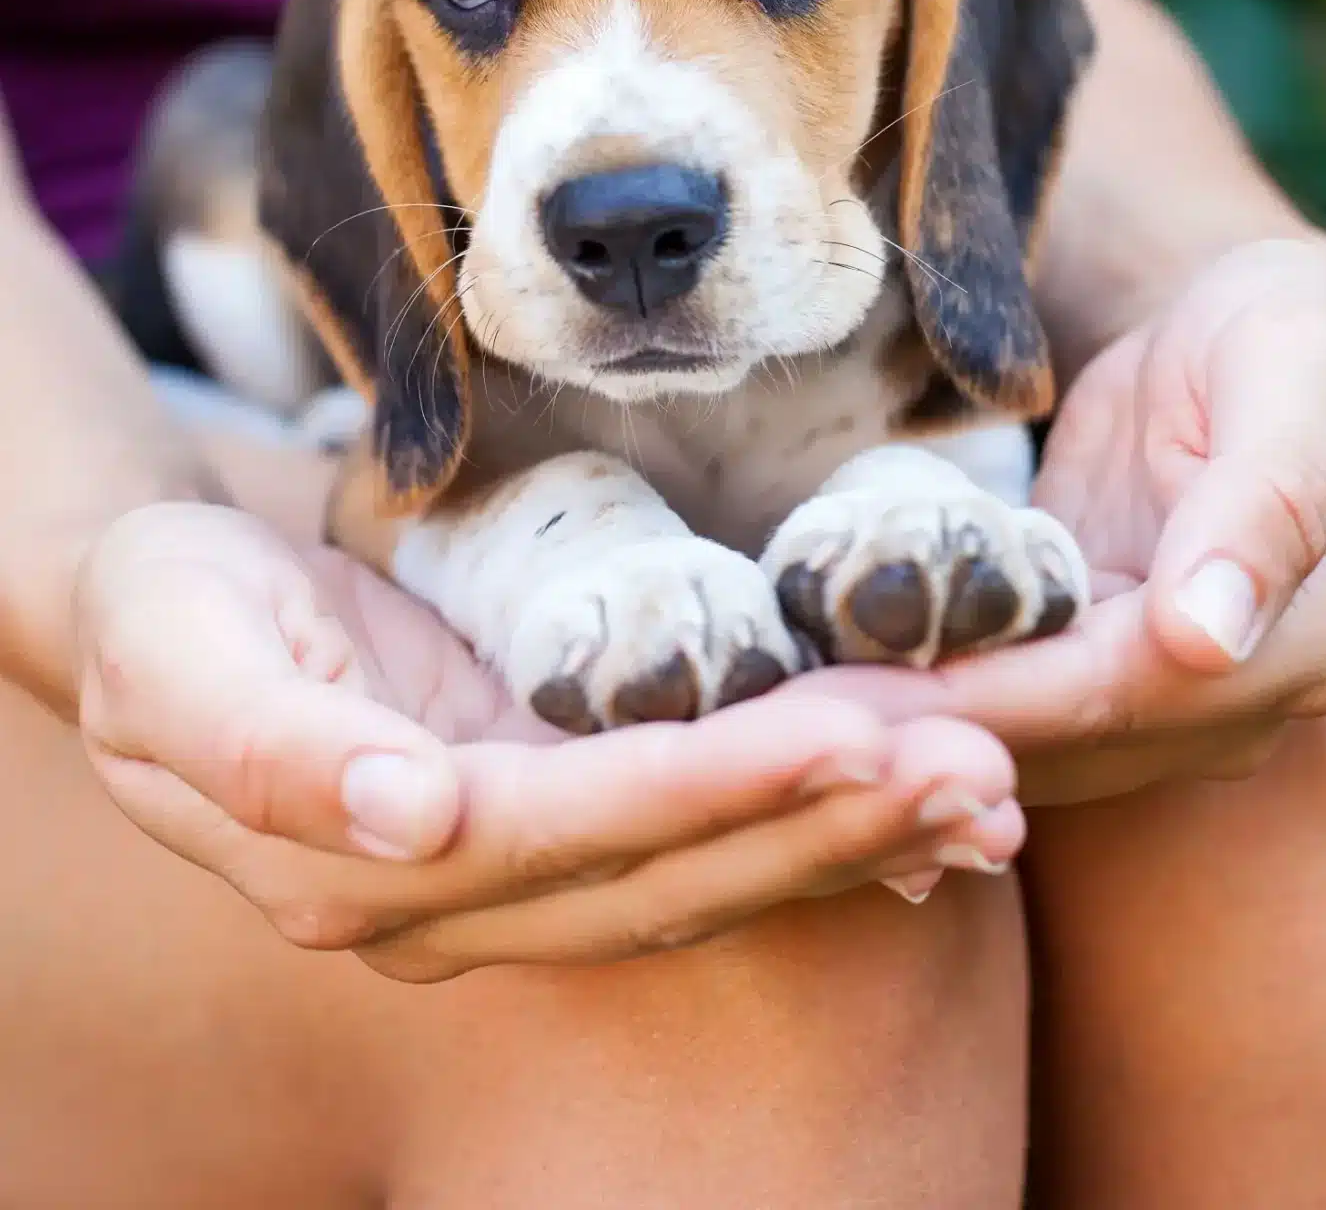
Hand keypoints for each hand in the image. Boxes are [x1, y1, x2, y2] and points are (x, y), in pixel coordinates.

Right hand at [73, 501, 1023, 975]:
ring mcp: (519, 858)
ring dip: (848, 830)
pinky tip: (910, 796)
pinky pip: (693, 827)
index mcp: (378, 861)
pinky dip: (803, 816)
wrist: (166, 611)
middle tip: (981, 772)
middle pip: (676, 872)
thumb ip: (278, 753)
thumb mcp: (178, 659)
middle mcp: (469, 889)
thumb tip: (414, 820)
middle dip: (832, 823)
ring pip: (706, 866)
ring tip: (986, 784)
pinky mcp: (553, 802)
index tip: (857, 745)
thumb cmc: (165, 616)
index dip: (722, 796)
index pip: (583, 833)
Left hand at [805, 237, 1325, 803]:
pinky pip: (995, 687)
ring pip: (1011, 733)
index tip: (852, 709)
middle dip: (905, 735)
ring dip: (893, 729)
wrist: (1264, 335)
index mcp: (1293, 645)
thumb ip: (1267, 503)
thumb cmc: (1294, 331)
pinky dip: (908, 693)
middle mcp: (1223, 698)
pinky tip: (810, 682)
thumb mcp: (1299, 375)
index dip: (977, 707)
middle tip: (761, 725)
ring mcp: (1154, 685)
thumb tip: (1205, 639)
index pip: (1109, 698)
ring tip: (760, 713)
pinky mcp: (1089, 653)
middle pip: (1046, 739)